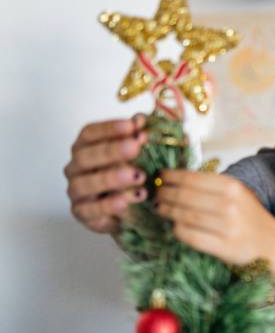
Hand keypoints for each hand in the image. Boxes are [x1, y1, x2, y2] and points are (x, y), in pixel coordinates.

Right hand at [64, 114, 148, 232]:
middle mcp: (76, 167)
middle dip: (111, 150)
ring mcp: (76, 191)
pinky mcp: (82, 213)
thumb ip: (138, 137)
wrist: (130, 211)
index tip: (132, 126)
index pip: (89, 133)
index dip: (109, 128)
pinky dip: (108, 205)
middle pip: (85, 156)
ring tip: (138, 176)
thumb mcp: (139, 155)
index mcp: (86, 148)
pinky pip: (90, 209)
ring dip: (111, 178)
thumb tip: (141, 119)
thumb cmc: (131, 176)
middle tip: (135, 147)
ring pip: (84, 183)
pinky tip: (126, 201)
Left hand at [156, 170, 274, 264]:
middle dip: (164, 194)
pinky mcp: (224, 247)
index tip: (159, 176)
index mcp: (232, 186)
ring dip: (166, 211)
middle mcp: (229, 204)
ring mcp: (227, 227)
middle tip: (154, 194)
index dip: (170, 177)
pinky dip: (178, 230)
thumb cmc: (251, 219)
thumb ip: (212, 187)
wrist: (273, 246)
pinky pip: (190, 236)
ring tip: (159, 208)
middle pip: (184, 196)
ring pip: (184, 216)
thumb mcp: (237, 195)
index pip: (192, 178)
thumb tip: (176, 180)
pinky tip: (174, 227)